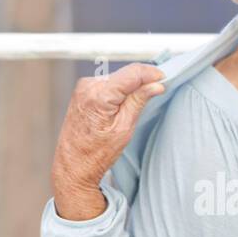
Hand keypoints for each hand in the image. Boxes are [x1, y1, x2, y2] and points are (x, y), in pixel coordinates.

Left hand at [52, 63, 165, 196]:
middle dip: (142, 81)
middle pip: (125, 74)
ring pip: (117, 78)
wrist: (72, 163)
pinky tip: (120, 105)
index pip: (132, 73)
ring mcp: (83, 87)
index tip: (165, 80)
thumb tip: (156, 85)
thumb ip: (138, 101)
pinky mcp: (83, 90)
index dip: (151, 74)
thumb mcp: (124, 129)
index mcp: (99, 96)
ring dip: (130, 86)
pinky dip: (119, 90)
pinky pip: (108, 83)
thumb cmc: (96, 153)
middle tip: (154, 95)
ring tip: (133, 106)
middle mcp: (88, 86)